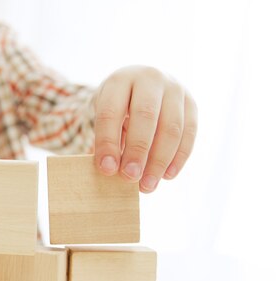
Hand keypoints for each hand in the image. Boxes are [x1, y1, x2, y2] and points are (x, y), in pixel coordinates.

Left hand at [92, 66, 197, 192]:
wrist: (141, 84)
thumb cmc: (118, 106)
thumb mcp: (105, 114)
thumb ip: (108, 138)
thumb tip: (113, 171)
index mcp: (119, 80)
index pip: (111, 112)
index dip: (108, 142)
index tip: (107, 169)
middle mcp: (150, 78)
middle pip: (145, 116)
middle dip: (137, 151)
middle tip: (130, 177)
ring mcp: (175, 88)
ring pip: (171, 127)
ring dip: (160, 160)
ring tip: (147, 185)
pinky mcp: (192, 102)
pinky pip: (189, 133)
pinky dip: (179, 158)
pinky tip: (167, 176)